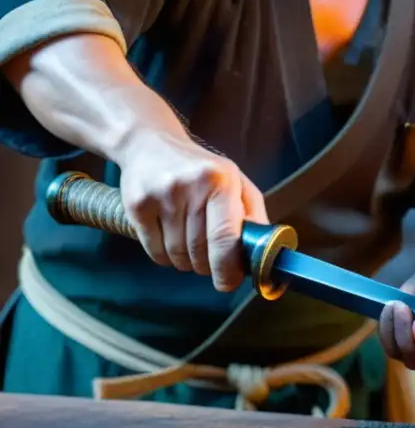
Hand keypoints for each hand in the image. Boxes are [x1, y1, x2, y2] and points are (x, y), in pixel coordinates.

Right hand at [117, 130, 268, 291]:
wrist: (151, 144)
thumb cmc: (202, 170)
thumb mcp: (236, 183)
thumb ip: (254, 215)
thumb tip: (264, 252)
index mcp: (221, 182)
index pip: (225, 237)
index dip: (227, 268)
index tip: (229, 283)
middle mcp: (190, 187)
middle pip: (200, 251)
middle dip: (208, 267)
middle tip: (211, 264)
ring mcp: (160, 196)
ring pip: (177, 255)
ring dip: (187, 263)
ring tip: (192, 249)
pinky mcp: (136, 205)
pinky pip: (154, 251)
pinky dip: (166, 257)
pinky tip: (171, 242)